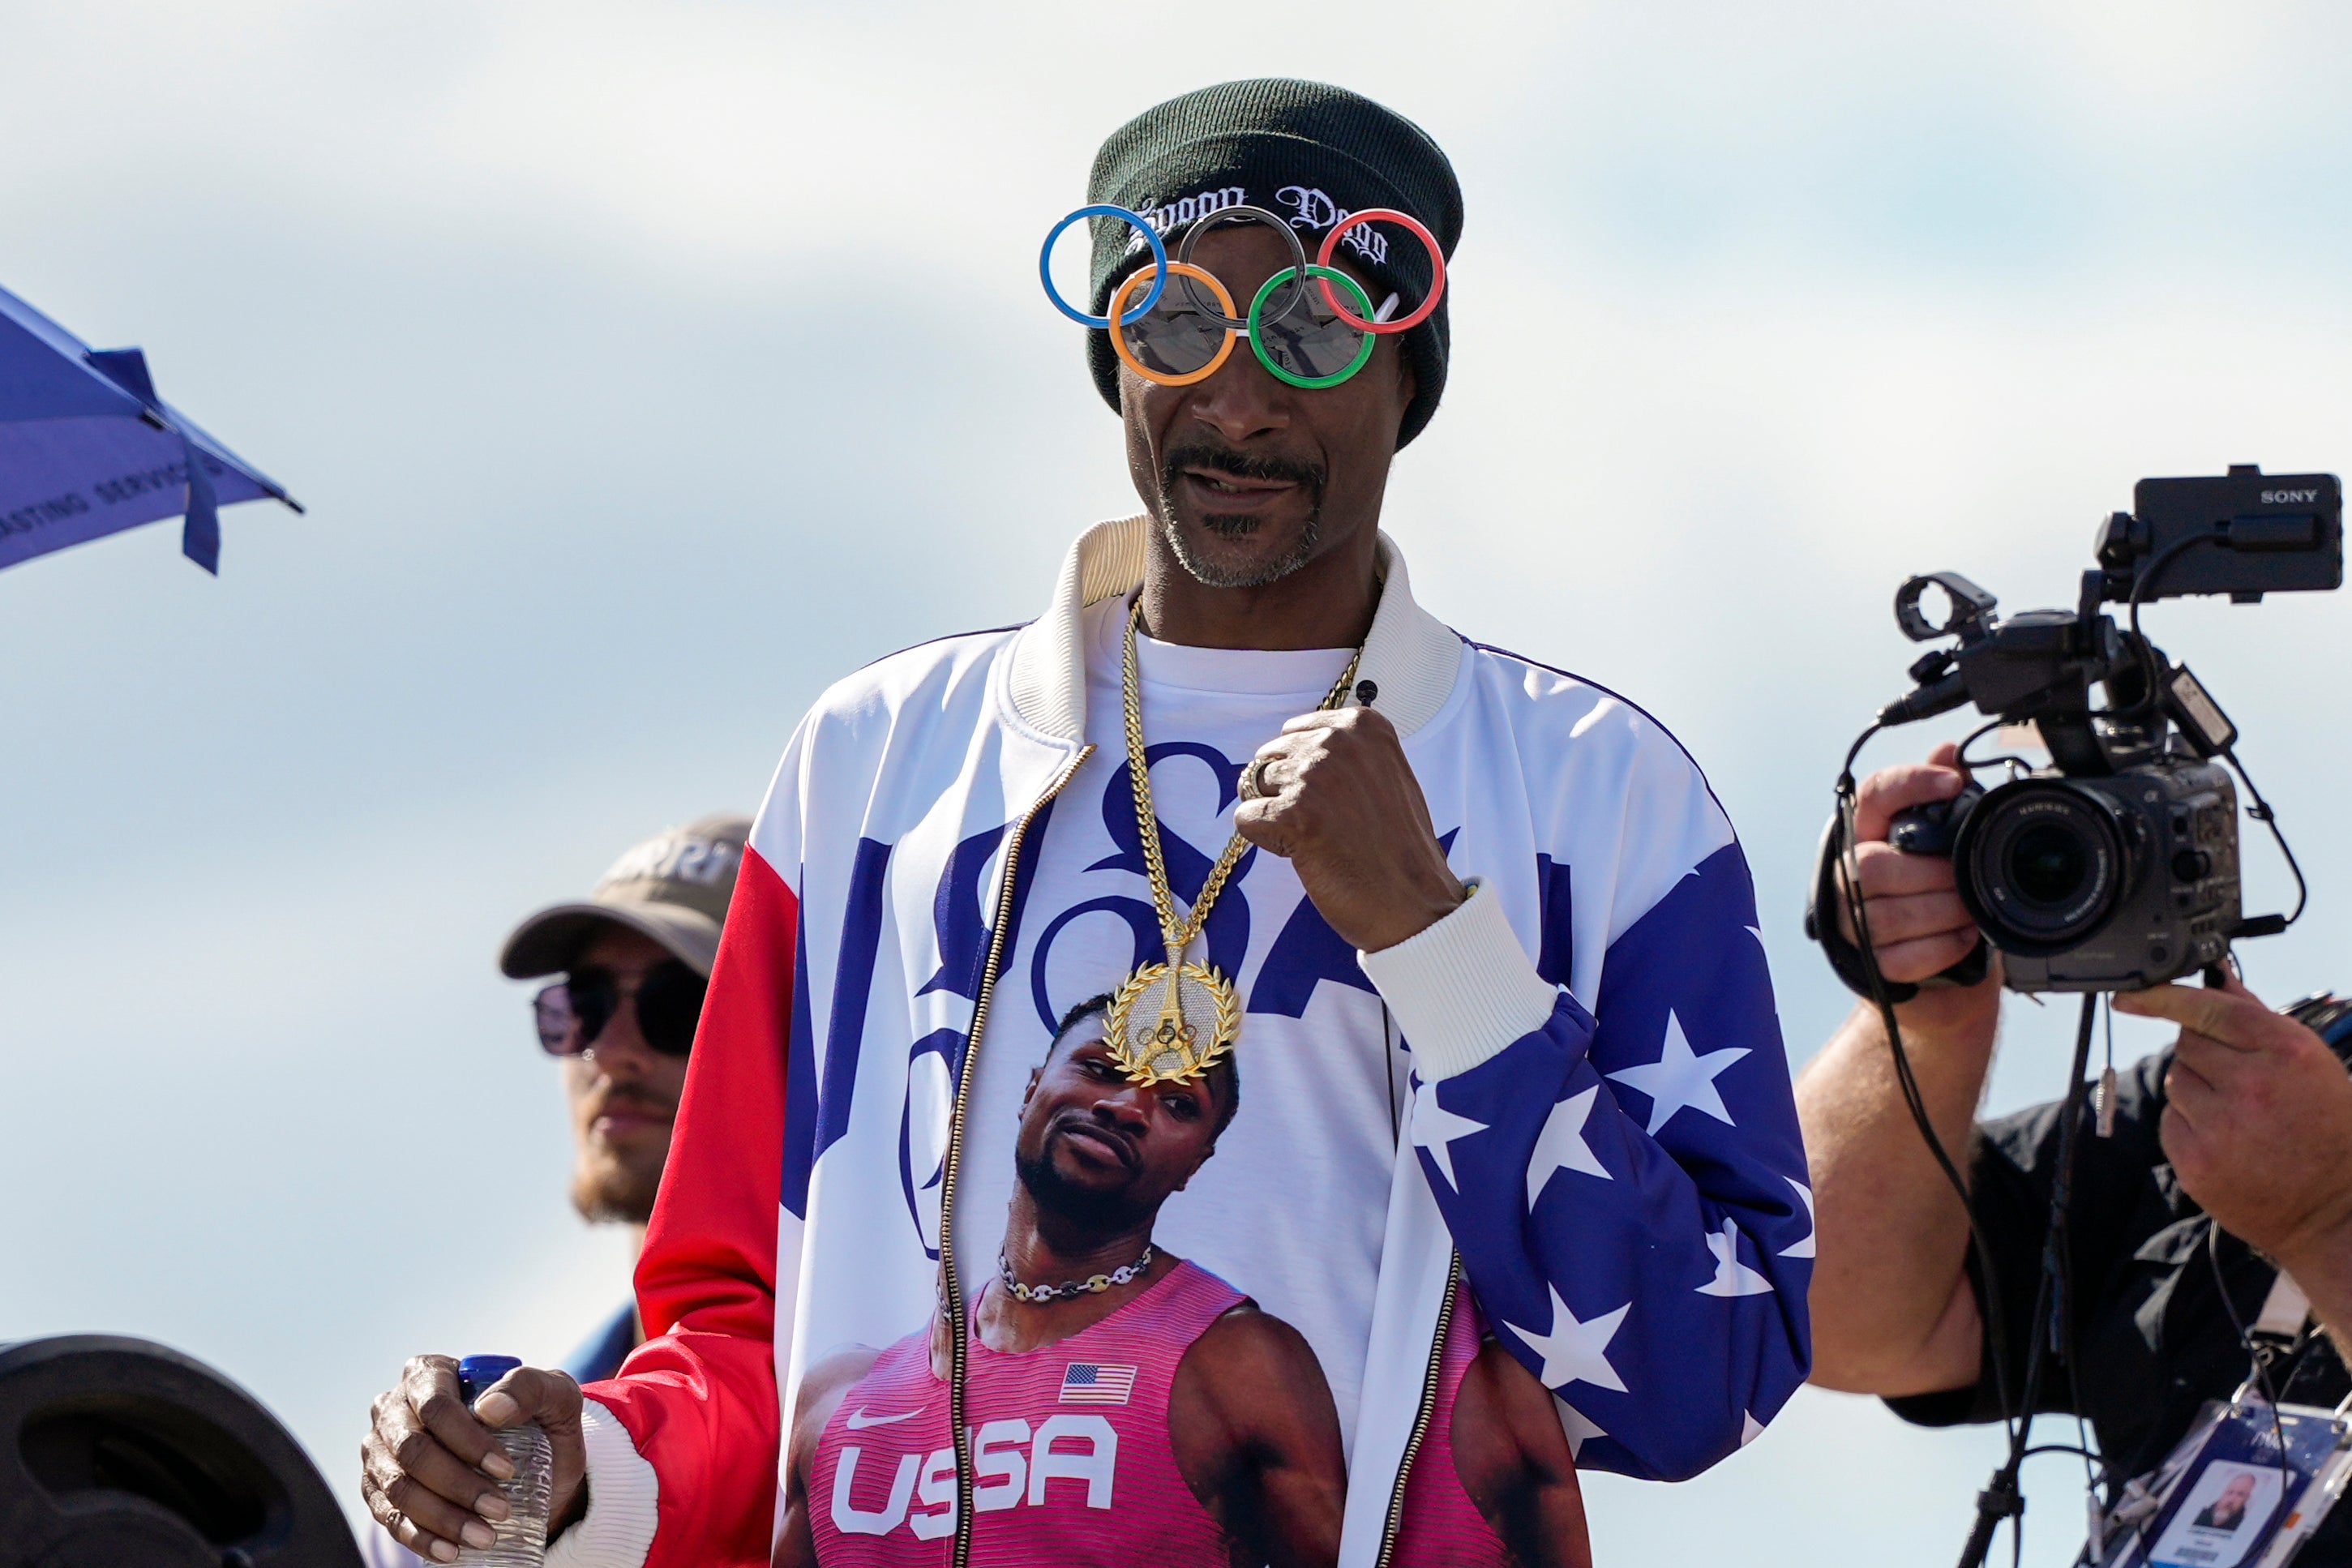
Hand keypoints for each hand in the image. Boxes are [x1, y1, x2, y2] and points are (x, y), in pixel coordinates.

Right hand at [361, 1355, 586, 1562]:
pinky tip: (450, 1551)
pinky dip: (419, 1538)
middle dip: (457, 1485)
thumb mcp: (554, 1396)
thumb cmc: (541, 1421)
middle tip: (499, 1511)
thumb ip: (530, 1387)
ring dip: (441, 1517)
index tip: (506, 1470)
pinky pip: (389, 1518)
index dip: (467, 1440)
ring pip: (398, 1487)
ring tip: (483, 1536)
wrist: (536, 1467)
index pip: (435, 1405)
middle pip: (412, 1449)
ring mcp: (381, 1451)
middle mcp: (395, 1408)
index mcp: (430, 1374)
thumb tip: (490, 1409)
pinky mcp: (378, 1489)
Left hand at [1233, 706, 1463, 951]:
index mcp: (1362, 725)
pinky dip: (1264, 839)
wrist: (1413, 900)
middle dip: (1281, 790)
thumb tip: (1290, 752)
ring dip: (1273, 815)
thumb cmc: (1398, 845)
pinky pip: (1245, 817)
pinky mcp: (1292, 814)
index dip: (1299, 769)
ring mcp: (1314, 775)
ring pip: (1253, 785)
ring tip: (1314, 839)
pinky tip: (1300, 853)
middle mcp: (1338, 741)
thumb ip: (1343, 754)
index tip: (1330, 798)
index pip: (1292, 731)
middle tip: (1320, 824)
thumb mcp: (1383, 774)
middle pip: (1270, 757)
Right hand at [1840, 742, 1999, 1034]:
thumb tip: (1948, 751)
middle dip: (1933, 875)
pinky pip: (1902, 956)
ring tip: (1970, 911)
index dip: (1911, 784)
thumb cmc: (1937, 898)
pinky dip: (1942, 947)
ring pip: (1888, 915)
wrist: (1938, 978)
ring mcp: (1853, 922)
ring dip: (1943, 913)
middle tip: (1966, 879)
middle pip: (1874, 866)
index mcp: (1867, 834)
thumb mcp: (1945, 847)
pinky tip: (1963, 938)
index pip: (1876, 795)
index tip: (1952, 784)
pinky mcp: (1869, 965)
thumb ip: (1944, 802)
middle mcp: (1848, 875)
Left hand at [2116, 976, 2351, 1272]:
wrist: (2335, 1208)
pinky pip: (2170, 1119)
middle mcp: (2252, 1087)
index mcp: (2286, 1053)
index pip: (2208, 1008)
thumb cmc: (2325, 1125)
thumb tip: (2214, 974)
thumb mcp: (2307, 1062)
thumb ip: (2254, 1015)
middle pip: (2186, 1043)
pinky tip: (2227, 1140)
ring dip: (2197, 1089)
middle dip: (2206, 1054)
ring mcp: (2221, 1127)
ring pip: (2176, 1080)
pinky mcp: (2196, 1161)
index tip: (2131, 995)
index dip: (2165, 997)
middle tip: (2240, 1081)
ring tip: (2240, 1114)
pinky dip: (2189, 1124)